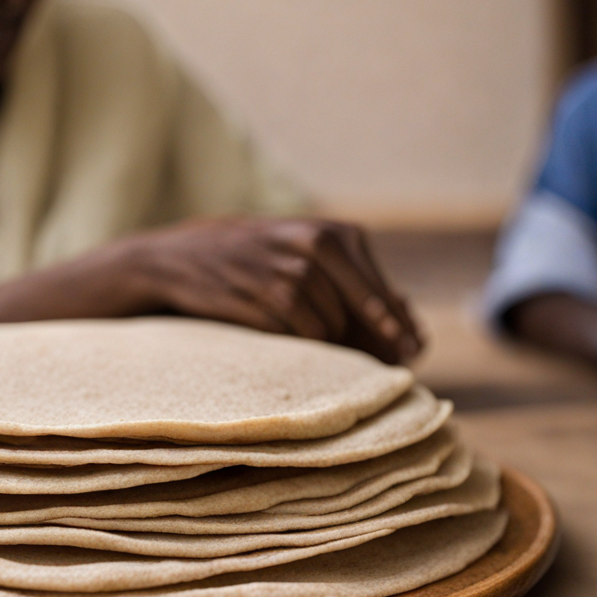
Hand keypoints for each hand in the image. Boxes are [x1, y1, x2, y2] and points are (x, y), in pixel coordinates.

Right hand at [129, 216, 423, 363]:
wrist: (181, 256)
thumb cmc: (252, 260)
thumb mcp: (300, 255)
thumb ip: (350, 284)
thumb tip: (407, 333)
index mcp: (331, 233)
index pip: (380, 288)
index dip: (398, 322)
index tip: (414, 348)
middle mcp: (315, 245)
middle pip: (366, 310)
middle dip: (381, 340)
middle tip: (396, 363)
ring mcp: (289, 269)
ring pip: (333, 326)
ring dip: (334, 343)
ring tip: (317, 340)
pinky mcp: (264, 293)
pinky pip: (303, 334)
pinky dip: (304, 343)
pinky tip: (289, 336)